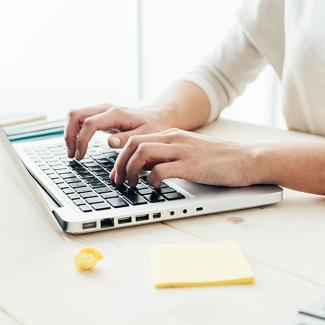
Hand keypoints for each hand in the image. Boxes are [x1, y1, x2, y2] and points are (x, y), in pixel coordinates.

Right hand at [64, 103, 170, 159]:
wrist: (156, 116)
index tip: (81, 156)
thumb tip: (109, 143)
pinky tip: (79, 145)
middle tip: (73, 155)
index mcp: (115, 114)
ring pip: (74, 115)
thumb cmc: (152, 127)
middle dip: (69, 135)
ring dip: (69, 133)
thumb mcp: (144, 135)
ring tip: (73, 153)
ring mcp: (101, 110)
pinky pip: (80, 119)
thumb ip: (126, 139)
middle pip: (75, 114)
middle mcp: (105, 108)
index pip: (89, 123)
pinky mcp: (100, 114)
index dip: (81, 140)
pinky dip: (75, 131)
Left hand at [110, 128, 259, 187]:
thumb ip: (167, 155)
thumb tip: (145, 167)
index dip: (121, 157)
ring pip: (142, 153)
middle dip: (119, 164)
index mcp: (172, 135)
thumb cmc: (218, 159)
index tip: (117, 173)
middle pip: (133, 144)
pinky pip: (160, 170)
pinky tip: (153, 187)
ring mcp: (182, 151)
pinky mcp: (191, 166)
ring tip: (131, 185)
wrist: (247, 159)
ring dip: (130, 170)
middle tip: (118, 181)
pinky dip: (150, 180)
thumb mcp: (188, 151)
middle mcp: (174, 139)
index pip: (136, 139)